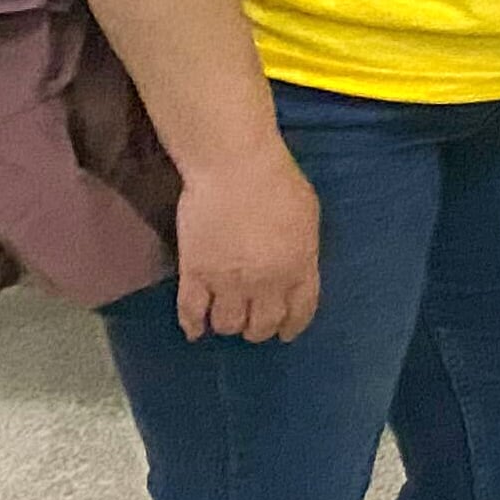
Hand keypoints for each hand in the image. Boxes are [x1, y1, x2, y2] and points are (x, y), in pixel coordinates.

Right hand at [174, 143, 320, 341]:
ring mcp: (228, 281)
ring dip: (229, 325)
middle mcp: (266, 283)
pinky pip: (191, 312)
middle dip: (259, 329)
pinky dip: (192, 326)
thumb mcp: (308, 217)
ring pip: (228, 324)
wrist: (234, 166)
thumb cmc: (278, 182)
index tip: (285, 333)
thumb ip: (303, 250)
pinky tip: (195, 331)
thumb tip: (296, 268)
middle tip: (253, 324)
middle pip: (262, 324)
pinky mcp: (195, 273)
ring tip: (227, 319)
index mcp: (299, 267)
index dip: (291, 326)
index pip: (300, 312)